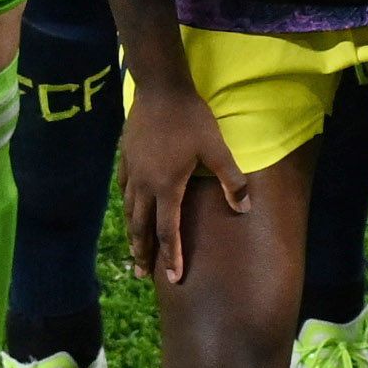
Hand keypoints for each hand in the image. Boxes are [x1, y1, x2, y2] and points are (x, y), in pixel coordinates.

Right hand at [118, 85, 249, 286]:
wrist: (160, 90)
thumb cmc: (192, 119)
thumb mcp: (216, 149)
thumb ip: (231, 180)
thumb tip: (244, 208)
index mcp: (167, 187)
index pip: (168, 231)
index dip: (171, 255)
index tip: (173, 277)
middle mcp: (144, 185)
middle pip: (141, 227)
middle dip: (143, 252)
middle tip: (142, 274)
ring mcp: (131, 172)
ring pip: (128, 211)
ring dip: (132, 233)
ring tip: (135, 249)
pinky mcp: (125, 159)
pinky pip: (123, 190)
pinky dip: (126, 206)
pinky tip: (128, 208)